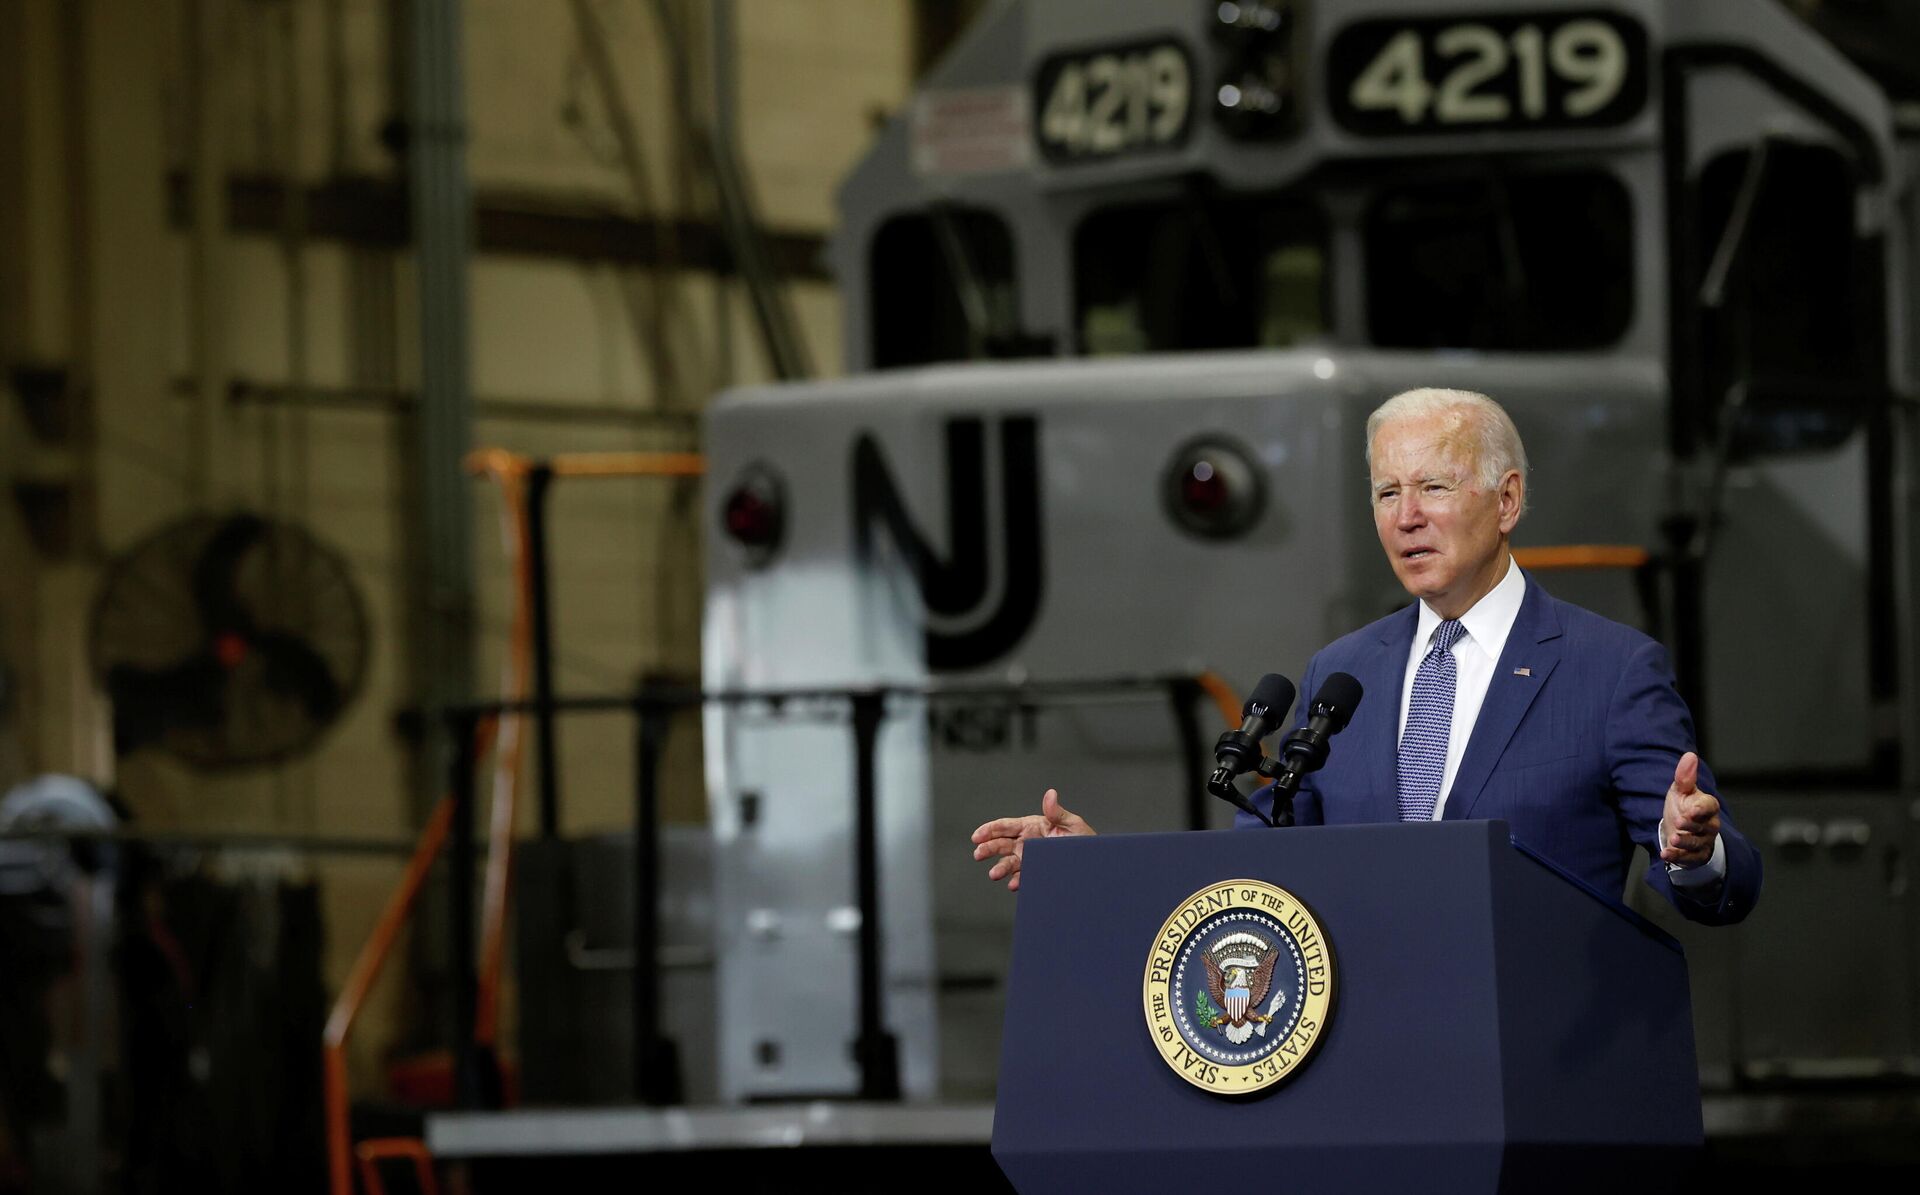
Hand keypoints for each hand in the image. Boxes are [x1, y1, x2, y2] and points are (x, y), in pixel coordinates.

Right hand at [969, 788, 1094, 891]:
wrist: (1093, 864)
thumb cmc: (1084, 841)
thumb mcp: (1073, 824)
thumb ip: (1057, 812)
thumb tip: (1050, 794)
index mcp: (1032, 826)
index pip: (1005, 826)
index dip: (989, 830)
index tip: (977, 836)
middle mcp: (1027, 843)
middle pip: (1001, 844)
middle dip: (988, 849)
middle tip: (978, 854)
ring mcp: (1030, 859)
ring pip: (1008, 863)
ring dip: (1000, 868)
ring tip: (994, 874)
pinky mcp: (1035, 874)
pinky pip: (1022, 877)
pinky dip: (1016, 881)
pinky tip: (1014, 883)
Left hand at [1660, 751, 1720, 867]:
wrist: (1680, 828)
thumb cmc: (1684, 806)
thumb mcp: (1681, 791)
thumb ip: (1685, 777)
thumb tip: (1690, 755)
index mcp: (1707, 806)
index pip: (1709, 806)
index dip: (1702, 809)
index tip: (1692, 809)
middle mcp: (1709, 825)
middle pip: (1705, 827)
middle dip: (1692, 826)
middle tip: (1680, 823)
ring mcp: (1704, 841)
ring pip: (1698, 843)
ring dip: (1685, 842)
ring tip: (1673, 839)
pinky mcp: (1696, 855)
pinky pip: (1690, 858)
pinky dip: (1678, 857)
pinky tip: (1665, 854)